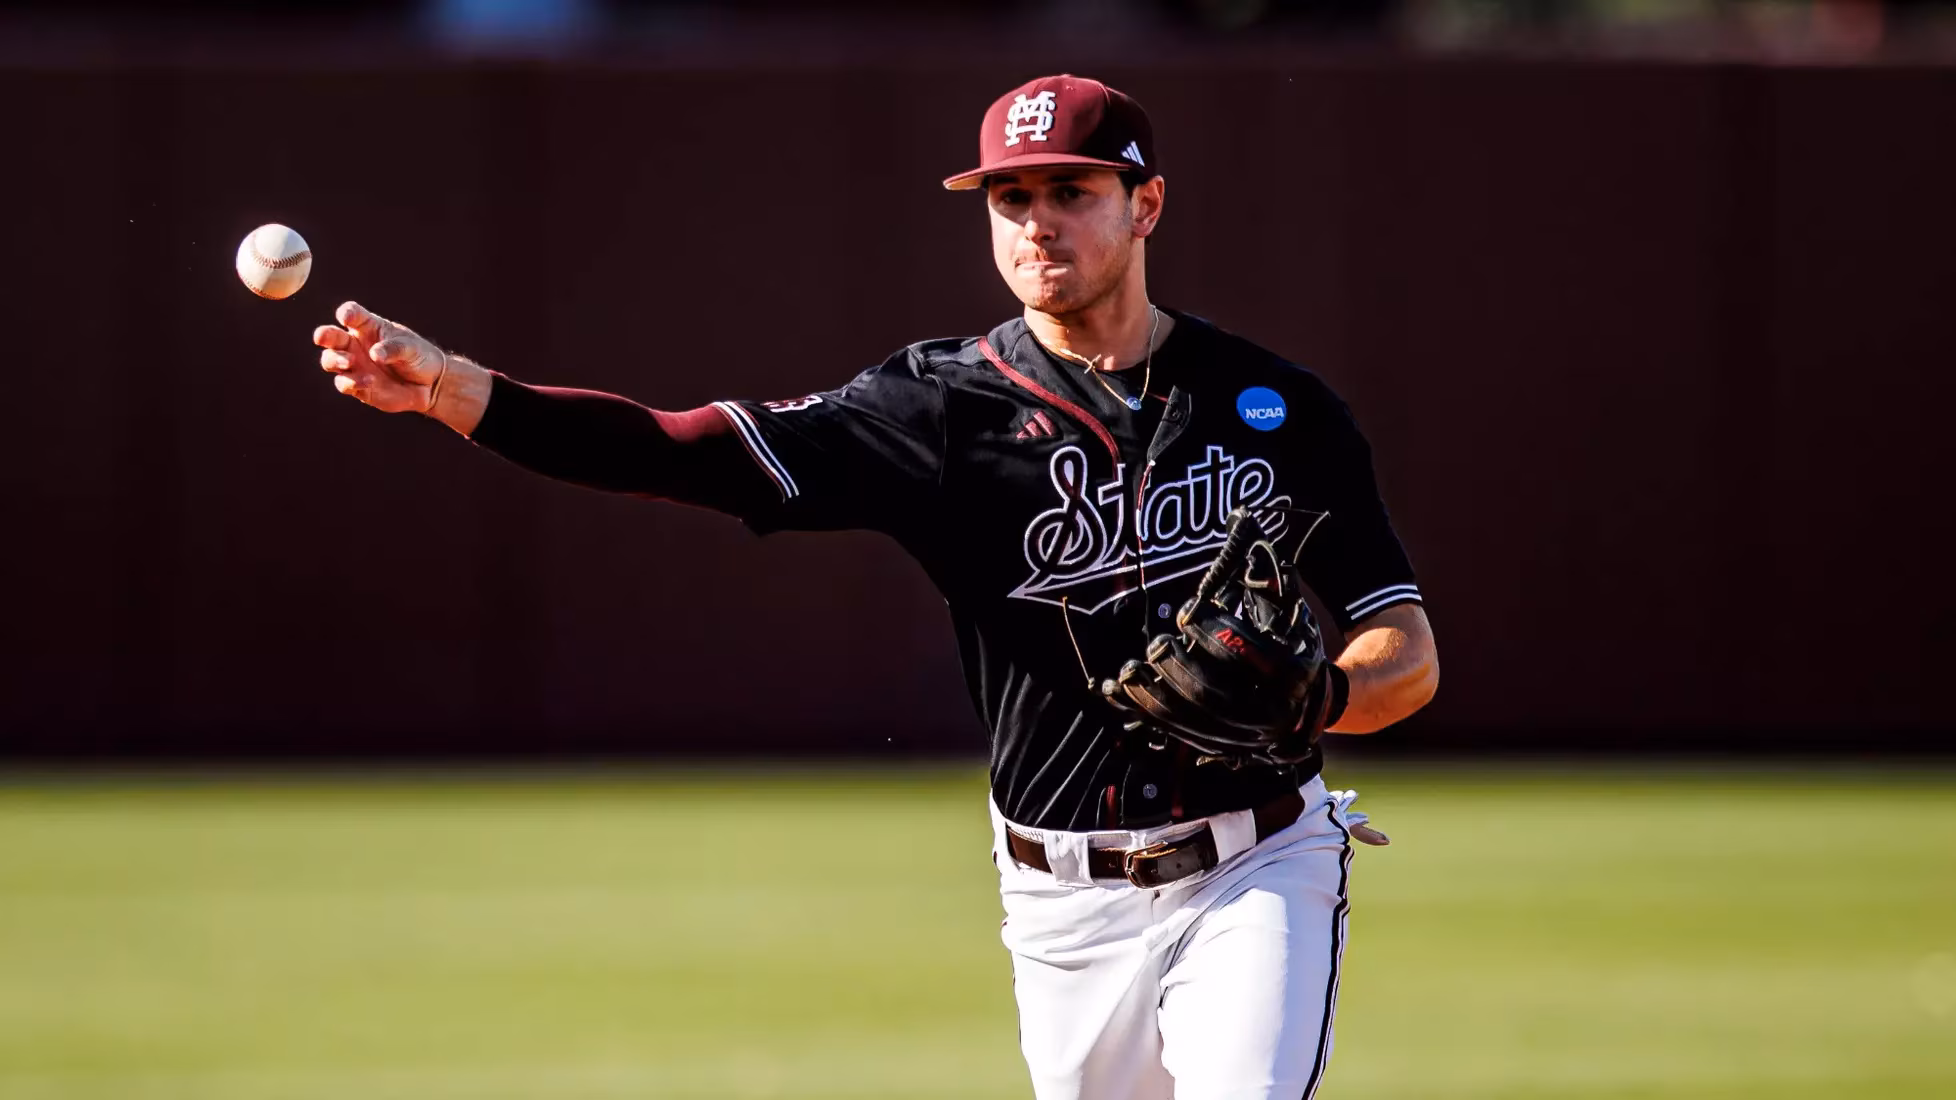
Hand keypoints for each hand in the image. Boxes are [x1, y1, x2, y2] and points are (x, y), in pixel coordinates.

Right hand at [313, 301, 448, 413]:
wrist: (429, 384)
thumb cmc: (418, 356)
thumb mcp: (411, 347)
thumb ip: (393, 348)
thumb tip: (375, 355)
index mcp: (368, 327)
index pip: (352, 314)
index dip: (347, 313)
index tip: (346, 316)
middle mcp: (356, 345)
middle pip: (331, 336)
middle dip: (324, 335)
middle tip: (321, 337)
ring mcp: (354, 365)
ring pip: (330, 360)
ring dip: (335, 360)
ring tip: (350, 362)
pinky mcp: (357, 386)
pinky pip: (344, 383)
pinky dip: (350, 382)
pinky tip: (368, 381)